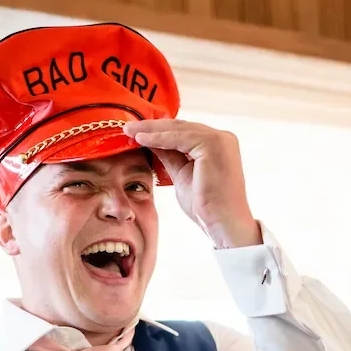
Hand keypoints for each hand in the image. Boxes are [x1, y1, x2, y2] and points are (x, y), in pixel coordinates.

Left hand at [122, 119, 259, 248]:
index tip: (137, 132)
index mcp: (217, 145)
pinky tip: (142, 139)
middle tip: (128, 127)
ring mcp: (220, 140)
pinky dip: (159, 138)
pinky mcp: (214, 145)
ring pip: (179, 129)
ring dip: (152, 130)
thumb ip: (169, 157)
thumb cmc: (206, 207)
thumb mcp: (181, 175)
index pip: (184, 132)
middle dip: (152, 126)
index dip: (160, 131)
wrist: (222, 224)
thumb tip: (150, 142)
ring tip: (130, 131)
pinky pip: (180, 137)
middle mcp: (222, 138)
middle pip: (181, 127)